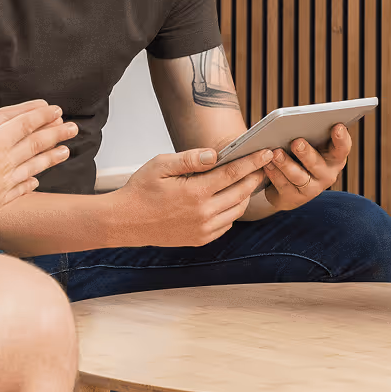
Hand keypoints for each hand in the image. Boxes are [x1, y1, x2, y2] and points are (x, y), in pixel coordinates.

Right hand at [0, 83, 58, 198]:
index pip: (24, 124)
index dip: (41, 115)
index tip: (57, 110)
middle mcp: (4, 161)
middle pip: (35, 144)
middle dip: (55, 134)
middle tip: (73, 128)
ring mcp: (2, 183)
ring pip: (33, 166)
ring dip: (50, 158)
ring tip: (66, 152)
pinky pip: (19, 189)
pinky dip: (29, 183)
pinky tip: (35, 182)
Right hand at [111, 146, 273, 246]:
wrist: (125, 222)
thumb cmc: (141, 190)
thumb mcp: (161, 165)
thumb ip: (189, 158)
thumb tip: (214, 154)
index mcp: (195, 192)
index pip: (233, 173)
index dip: (252, 162)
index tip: (266, 152)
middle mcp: (203, 213)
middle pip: (241, 192)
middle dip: (254, 177)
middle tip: (262, 164)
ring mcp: (203, 229)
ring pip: (237, 210)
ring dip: (246, 194)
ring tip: (248, 180)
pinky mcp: (200, 238)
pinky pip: (226, 224)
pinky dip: (233, 210)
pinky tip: (230, 199)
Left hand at [261, 124, 351, 211]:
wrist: (288, 184)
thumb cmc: (300, 155)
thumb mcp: (309, 144)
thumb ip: (309, 134)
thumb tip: (296, 121)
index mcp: (334, 157)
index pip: (342, 148)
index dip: (341, 138)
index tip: (337, 126)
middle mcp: (327, 175)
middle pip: (317, 164)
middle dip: (306, 153)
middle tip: (296, 142)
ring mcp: (312, 189)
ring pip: (299, 177)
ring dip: (286, 164)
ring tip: (276, 153)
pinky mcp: (294, 198)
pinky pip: (283, 185)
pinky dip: (274, 173)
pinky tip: (266, 164)